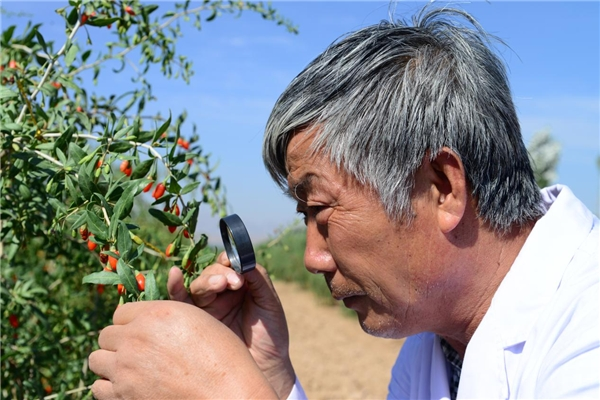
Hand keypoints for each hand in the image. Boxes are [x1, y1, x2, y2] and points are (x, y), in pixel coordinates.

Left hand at [89, 301, 276, 398]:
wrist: (227, 394)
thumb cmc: (222, 357)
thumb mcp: (199, 322)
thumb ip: (166, 316)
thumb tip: (144, 321)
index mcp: (156, 314)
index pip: (121, 313)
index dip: (132, 324)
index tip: (142, 334)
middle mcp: (136, 338)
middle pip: (106, 335)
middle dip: (119, 343)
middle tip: (138, 354)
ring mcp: (126, 368)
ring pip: (96, 360)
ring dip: (110, 364)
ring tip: (131, 371)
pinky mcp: (122, 396)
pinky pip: (98, 387)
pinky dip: (110, 388)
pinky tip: (129, 388)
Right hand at [168, 252, 295, 397]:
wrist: (265, 367)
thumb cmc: (270, 335)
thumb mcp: (269, 302)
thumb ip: (258, 278)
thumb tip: (244, 260)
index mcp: (239, 286)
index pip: (228, 265)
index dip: (230, 260)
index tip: (237, 265)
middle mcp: (220, 294)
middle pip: (210, 274)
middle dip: (220, 274)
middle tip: (234, 282)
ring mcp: (206, 309)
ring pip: (198, 287)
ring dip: (207, 282)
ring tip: (220, 285)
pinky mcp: (194, 323)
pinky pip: (179, 303)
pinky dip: (174, 287)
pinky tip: (173, 275)